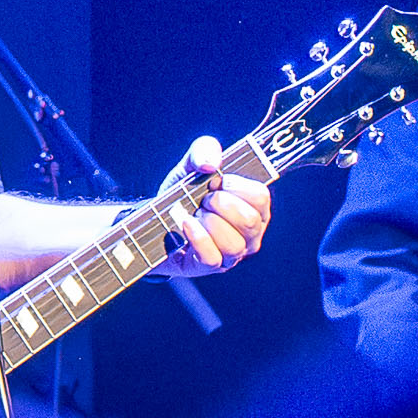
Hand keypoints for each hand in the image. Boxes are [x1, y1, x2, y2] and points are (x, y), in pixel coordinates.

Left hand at [158, 136, 271, 276]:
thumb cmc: (184, 193)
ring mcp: (233, 254)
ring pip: (233, 243)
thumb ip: (204, 150)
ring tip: (194, 214)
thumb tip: (211, 164)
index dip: (235, 185)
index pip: (260, 197)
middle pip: (249, 220)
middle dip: (220, 204)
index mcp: (255, 207)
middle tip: (203, 200)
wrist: (156, 220)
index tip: (215, 181)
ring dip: (208, 222)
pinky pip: (212, 257)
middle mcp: (250, 234)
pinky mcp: (211, 267)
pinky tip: (186, 224)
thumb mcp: (191, 165)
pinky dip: (197, 237)